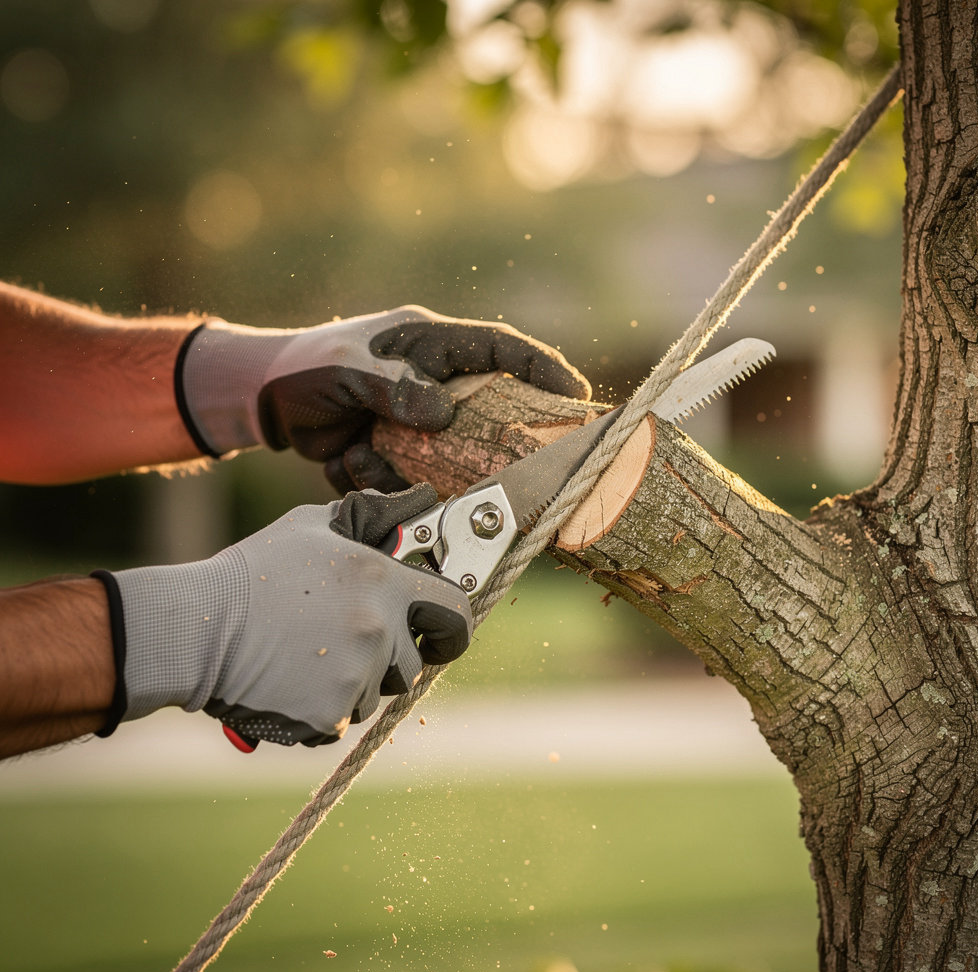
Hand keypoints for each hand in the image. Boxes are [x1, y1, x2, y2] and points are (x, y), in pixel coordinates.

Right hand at [103, 484, 471, 746]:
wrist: (196, 629)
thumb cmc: (253, 572)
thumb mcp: (313, 525)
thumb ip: (372, 515)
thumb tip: (417, 499)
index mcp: (381, 580)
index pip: (456, 610)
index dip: (452, 623)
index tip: (439, 630)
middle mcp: (378, 629)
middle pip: (413, 663)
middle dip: (394, 659)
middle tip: (352, 646)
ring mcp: (355, 675)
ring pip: (375, 694)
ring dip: (352, 683)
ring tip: (303, 657)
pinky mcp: (328, 715)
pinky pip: (342, 719)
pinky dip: (322, 710)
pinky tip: (288, 683)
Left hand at [178, 305, 590, 492]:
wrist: (261, 399)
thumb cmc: (306, 365)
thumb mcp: (348, 368)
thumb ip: (395, 386)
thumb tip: (442, 414)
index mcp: (430, 345)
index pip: (500, 348)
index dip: (542, 369)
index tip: (575, 394)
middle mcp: (432, 384)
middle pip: (486, 414)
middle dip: (483, 445)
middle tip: (497, 471)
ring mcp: (416, 422)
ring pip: (442, 460)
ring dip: (401, 469)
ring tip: (357, 453)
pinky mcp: (397, 453)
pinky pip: (405, 479)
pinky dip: (372, 479)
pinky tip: (340, 460)